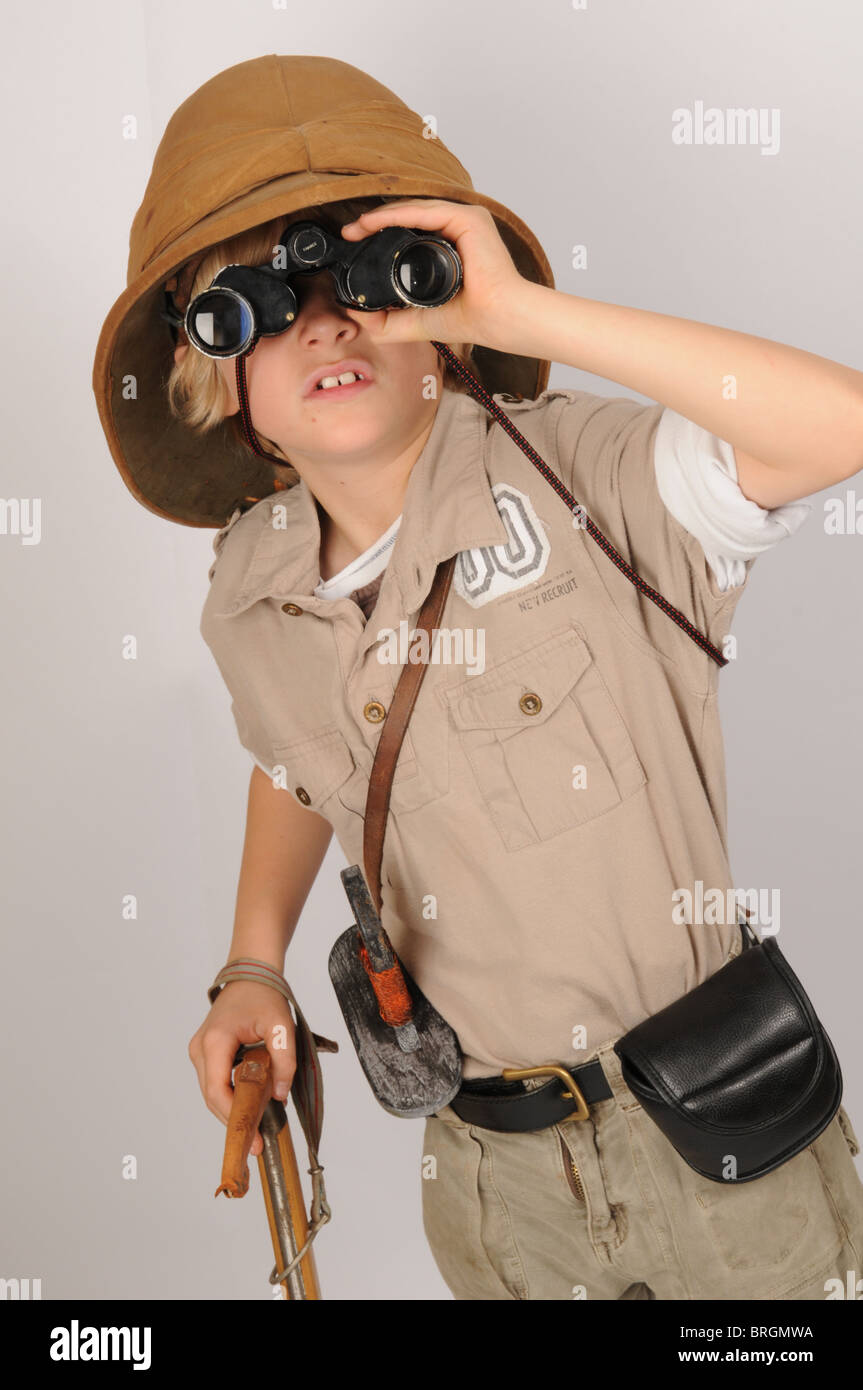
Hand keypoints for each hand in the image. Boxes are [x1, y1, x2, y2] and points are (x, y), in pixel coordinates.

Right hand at [188, 982, 296, 1157]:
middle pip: (213, 1097)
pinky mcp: (206, 1053)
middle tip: (257, 1144)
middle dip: (234, 1121)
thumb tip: (279, 1095)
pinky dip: (232, 1096)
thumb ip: (284, 1061)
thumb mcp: (282, 1026)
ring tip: (257, 1129)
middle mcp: (200, 1049)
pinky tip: (250, 1107)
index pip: (217, 1092)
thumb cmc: (264, 996)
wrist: (251, 974)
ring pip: (213, 1092)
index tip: (253, 1140)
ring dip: (233, 1110)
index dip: (234, 1119)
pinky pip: (216, 1082)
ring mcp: (200, 1051)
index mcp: (215, 1042)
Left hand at [338, 198, 524, 350]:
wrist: (496, 320)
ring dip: (380, 217)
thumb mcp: (416, 321)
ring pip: (413, 211)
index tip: (354, 244)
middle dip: (375, 224)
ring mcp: (463, 220)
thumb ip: (386, 321)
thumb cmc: (470, 319)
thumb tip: (355, 314)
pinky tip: (373, 223)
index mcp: (449, 248)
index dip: (379, 235)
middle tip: (349, 233)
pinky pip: (424, 211)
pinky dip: (396, 215)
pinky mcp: (468, 217)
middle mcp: (456, 230)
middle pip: (408, 219)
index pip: (409, 233)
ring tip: (356, 228)